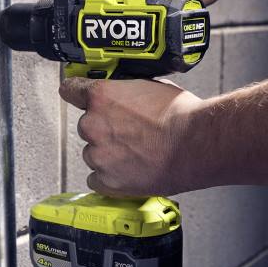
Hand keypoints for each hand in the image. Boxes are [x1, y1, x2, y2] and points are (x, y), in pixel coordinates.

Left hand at [59, 77, 202, 196]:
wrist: (197, 144)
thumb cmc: (181, 115)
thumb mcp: (150, 85)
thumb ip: (125, 91)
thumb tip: (121, 93)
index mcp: (101, 97)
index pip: (70, 90)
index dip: (76, 93)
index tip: (76, 96)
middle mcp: (93, 125)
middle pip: (86, 126)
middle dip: (103, 128)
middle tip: (129, 131)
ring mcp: (98, 155)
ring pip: (92, 153)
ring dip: (107, 153)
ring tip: (136, 152)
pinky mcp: (108, 181)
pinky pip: (97, 179)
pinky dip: (109, 177)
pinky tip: (129, 170)